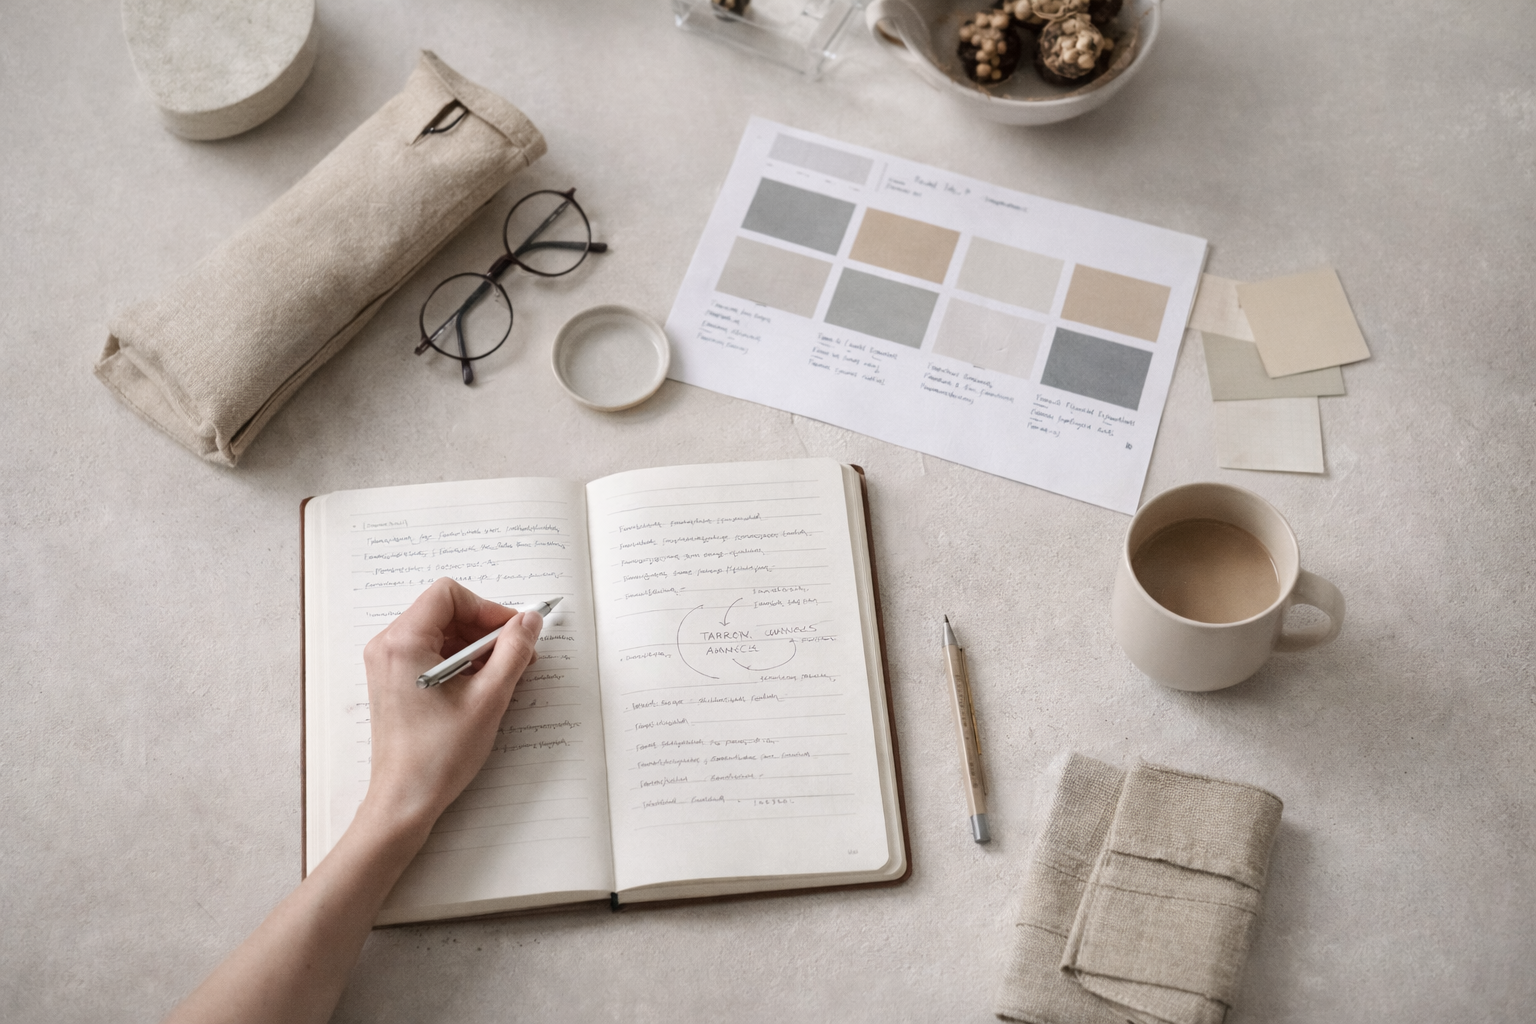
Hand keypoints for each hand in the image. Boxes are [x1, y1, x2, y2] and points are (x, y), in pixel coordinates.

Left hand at [359, 578, 541, 831]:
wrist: (405, 799)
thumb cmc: (439, 755)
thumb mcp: (489, 698)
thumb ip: (513, 651)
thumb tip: (529, 621)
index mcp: (404, 642)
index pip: (449, 595)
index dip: (487, 608)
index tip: (512, 632)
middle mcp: (388, 646)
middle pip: (444, 611)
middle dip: (483, 629)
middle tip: (515, 654)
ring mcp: (386, 664)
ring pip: (439, 632)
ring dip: (473, 646)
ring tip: (500, 675)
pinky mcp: (392, 680)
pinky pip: (429, 652)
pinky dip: (458, 661)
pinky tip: (479, 686)